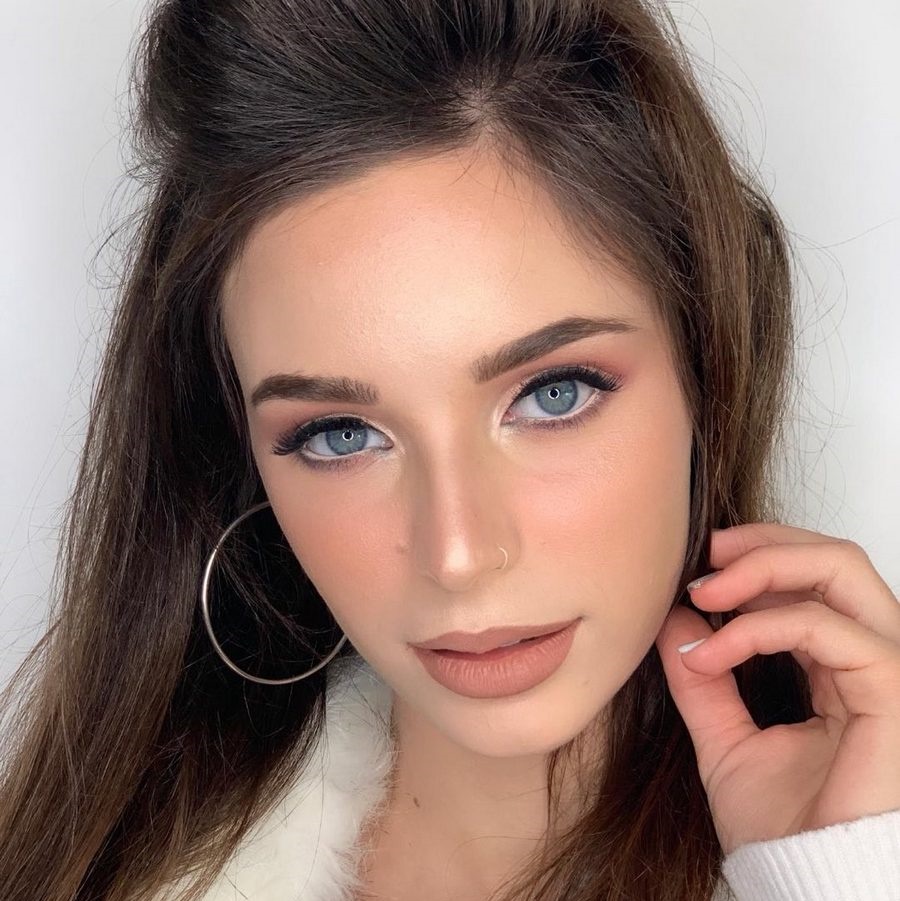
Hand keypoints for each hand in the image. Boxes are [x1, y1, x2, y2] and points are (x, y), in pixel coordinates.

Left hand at [655, 522, 899, 854]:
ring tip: (704, 591)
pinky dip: (759, 628)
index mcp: (841, 670)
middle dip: (763, 544)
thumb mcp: (724, 738)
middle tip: (704, 557)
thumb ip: (704, 680)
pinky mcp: (893, 691)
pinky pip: (827, 627)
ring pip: (841, 570)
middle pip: (835, 559)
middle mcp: (871, 660)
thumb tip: (675, 619)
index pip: (814, 582)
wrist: (807, 887)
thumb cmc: (783, 831)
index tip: (696, 571)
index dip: (756, 559)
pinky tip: (711, 653)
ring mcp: (888, 672)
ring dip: (763, 566)